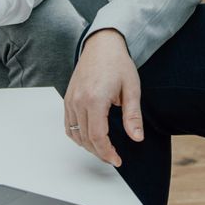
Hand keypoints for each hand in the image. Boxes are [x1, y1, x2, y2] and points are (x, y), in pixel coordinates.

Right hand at [63, 30, 142, 166]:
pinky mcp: (67, 98)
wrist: (102, 44)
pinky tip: (89, 137)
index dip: (107, 153)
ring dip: (88, 146)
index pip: (98, 137)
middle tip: (113, 157)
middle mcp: (79, 101)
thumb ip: (133, 116)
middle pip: (85, 139)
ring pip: (75, 134)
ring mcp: (71, 100)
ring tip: (103, 149)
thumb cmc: (117, 63)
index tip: (117, 160)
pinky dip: (77, 135)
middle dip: (100, 152)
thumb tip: (137, 137)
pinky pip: (68, 124)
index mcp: (95, 99)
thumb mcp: (132, 89)